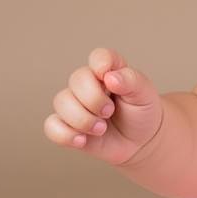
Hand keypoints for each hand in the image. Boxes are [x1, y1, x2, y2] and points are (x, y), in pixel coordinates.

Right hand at [43, 47, 164, 165]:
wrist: (141, 140)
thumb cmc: (142, 111)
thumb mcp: (144, 94)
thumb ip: (131, 81)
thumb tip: (110, 77)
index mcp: (109, 70)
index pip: (99, 57)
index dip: (102, 65)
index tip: (110, 80)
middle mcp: (88, 84)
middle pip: (76, 80)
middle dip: (94, 100)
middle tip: (110, 112)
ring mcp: (75, 104)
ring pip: (61, 102)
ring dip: (82, 119)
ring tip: (101, 129)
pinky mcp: (67, 125)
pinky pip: (52, 126)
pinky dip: (66, 135)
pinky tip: (83, 140)